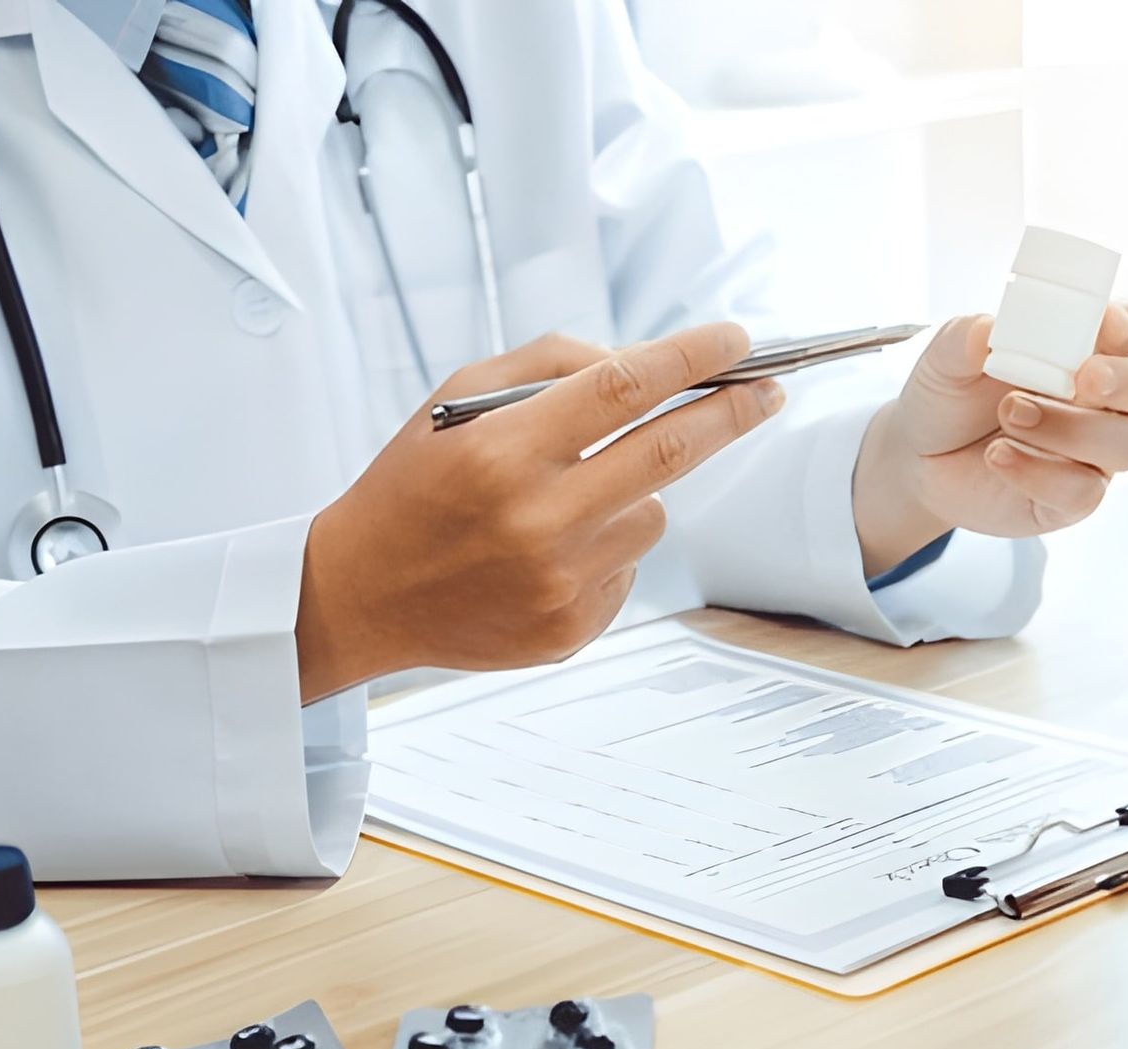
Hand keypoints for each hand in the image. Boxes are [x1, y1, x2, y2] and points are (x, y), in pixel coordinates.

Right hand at [295, 326, 783, 699]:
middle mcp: (536, 518)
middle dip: (729, 414)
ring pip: (651, 514)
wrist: (361, 594)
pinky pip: (627, 568)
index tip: (736, 341)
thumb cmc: (411, 487)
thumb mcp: (456, 401)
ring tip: (568, 501)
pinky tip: (546, 553)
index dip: (692, 358)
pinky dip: (606, 548)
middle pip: (668, 453)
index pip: (624, 388)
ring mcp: (557, 581)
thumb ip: (548, 365)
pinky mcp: (569, 627)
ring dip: (635, 492)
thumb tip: (641, 362)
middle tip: (767, 390)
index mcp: (502, 450)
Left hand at [852, 301, 1127, 576]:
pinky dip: (1039, 473)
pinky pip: (1082, 491)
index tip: (1108, 321)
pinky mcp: (1073, 499)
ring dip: (1072, 428)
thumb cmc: (950, 397)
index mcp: (1088, 349)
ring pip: (1127, 443)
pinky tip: (998, 456)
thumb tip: (984, 330)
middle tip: (1083, 377)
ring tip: (1010, 414)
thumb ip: (963, 339)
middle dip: (1126, 381)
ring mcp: (1093, 453)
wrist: (920, 459)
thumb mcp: (944, 359)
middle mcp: (1104, 401)